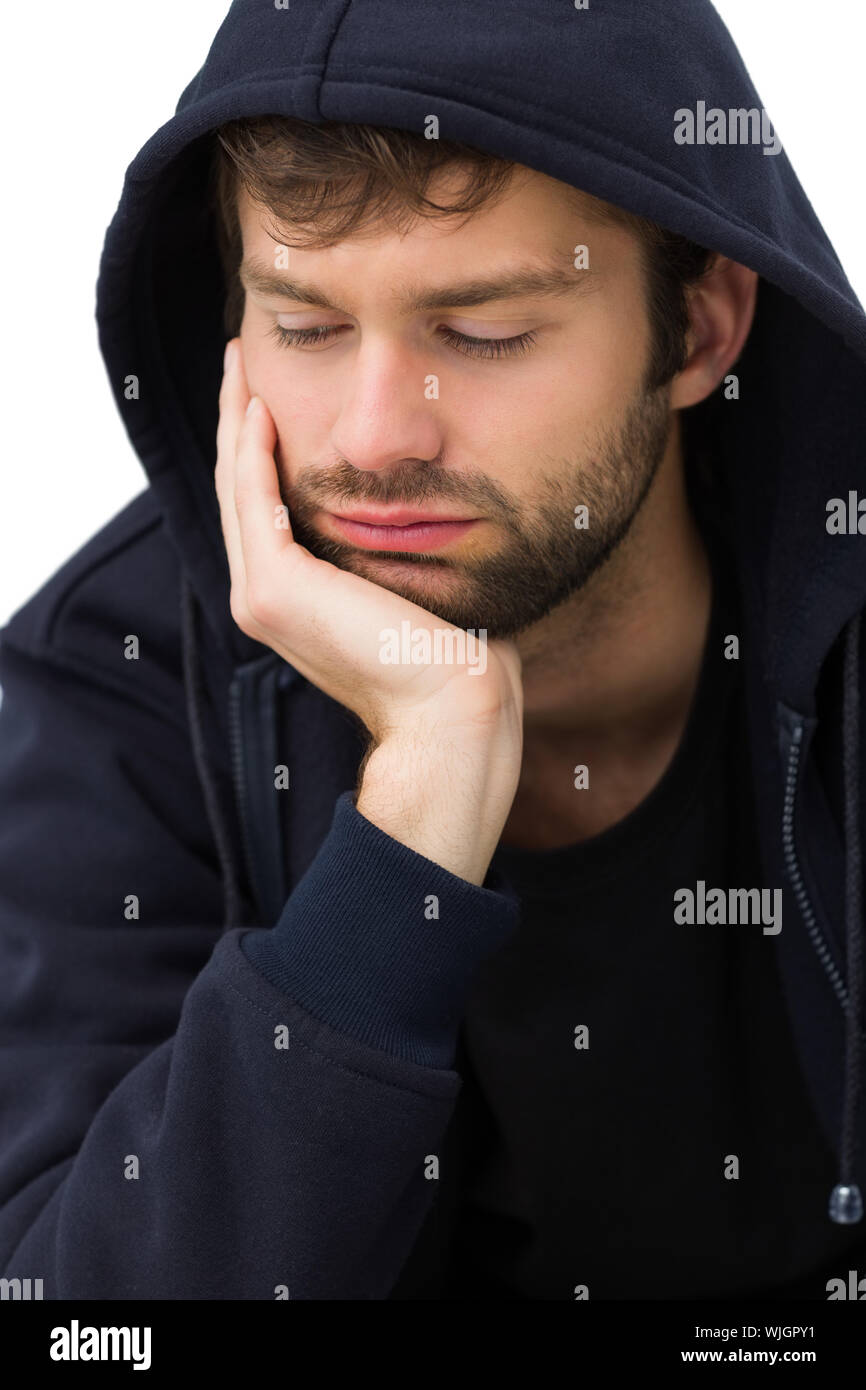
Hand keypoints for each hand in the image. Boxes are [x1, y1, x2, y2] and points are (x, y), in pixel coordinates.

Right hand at [214, 338, 522, 749]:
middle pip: (239, 490)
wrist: (452, 708)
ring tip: (239, 364)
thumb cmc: (453, 656)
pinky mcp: (273, 588)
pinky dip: (251, 448)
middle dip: (238, 422)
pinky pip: (253, 498)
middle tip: (239, 361)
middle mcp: (264, 600)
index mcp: (292, 603)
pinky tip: (258, 404)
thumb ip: (394, 547)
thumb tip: (426, 505)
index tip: (268, 394)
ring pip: (236, 487)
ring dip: (236, 422)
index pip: (264, 509)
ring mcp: (260, 597)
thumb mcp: (414, 584)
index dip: (260, 449)